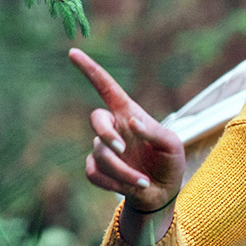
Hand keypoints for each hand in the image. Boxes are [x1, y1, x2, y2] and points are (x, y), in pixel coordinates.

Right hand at [72, 48, 184, 210]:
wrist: (162, 193)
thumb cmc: (169, 162)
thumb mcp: (171, 145)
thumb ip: (154, 131)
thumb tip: (132, 123)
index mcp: (129, 115)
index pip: (107, 88)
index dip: (91, 71)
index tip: (74, 52)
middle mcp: (114, 128)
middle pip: (96, 120)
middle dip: (106, 134)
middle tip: (122, 149)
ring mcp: (103, 149)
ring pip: (100, 155)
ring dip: (123, 172)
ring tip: (144, 182)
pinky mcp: (97, 169)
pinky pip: (94, 174)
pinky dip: (115, 184)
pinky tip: (132, 187)